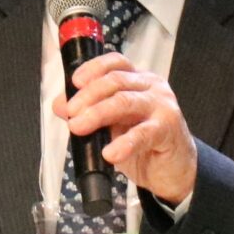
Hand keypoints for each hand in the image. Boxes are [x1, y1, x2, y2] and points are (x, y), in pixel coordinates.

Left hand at [57, 52, 196, 205]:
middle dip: (88, 96)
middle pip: (115, 81)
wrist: (173, 170)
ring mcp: (162, 106)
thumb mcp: (111, 126)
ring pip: (125, 101)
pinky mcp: (168, 129)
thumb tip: (60, 104)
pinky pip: (142, 133)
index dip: (93, 69)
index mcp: (137, 80)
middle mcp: (151, 87)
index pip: (115, 62)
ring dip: (98, 113)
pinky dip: (123, 144)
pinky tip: (110, 153)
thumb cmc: (144, 144)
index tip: (74, 82)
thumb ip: (88, 112)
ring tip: (78, 127)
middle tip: (70, 113)